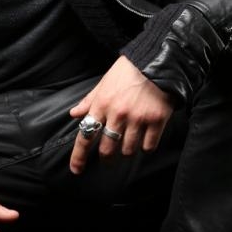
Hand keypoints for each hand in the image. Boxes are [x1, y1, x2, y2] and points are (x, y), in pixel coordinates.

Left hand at [69, 55, 173, 173]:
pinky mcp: (156, 121)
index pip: (86, 136)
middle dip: (106, 158)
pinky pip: (148, 146)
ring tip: (130, 140)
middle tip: (108, 158)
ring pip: (128, 150)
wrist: (157, 61)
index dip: (79, 156)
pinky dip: (146, 146)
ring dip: (127, 150)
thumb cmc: (128, 71)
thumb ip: (89, 101)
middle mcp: (118, 114)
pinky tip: (146, 138)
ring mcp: (138, 119)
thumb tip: (74, 114)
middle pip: (106, 149)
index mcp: (102, 104)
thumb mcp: (104, 83)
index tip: (76, 169)